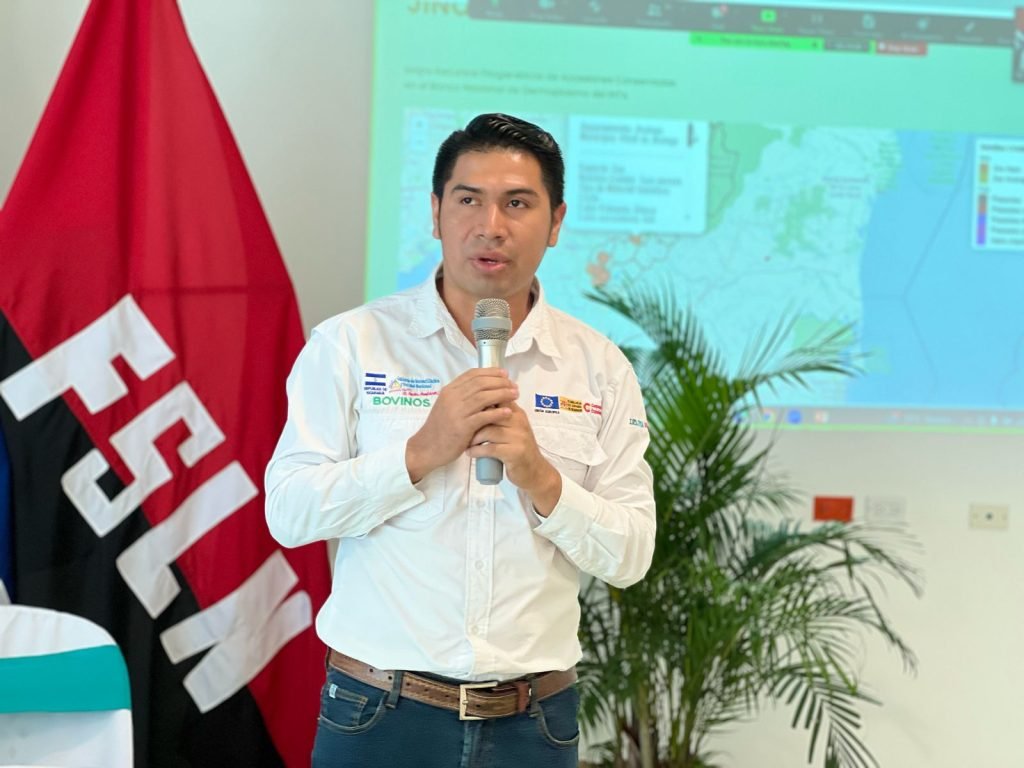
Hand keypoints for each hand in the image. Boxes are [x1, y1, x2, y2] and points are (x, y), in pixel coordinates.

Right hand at [405, 368, 517, 482]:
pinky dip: (498, 412)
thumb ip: (462, 396)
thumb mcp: (447, 406)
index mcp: (449, 391)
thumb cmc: (440, 428)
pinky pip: (484, 416)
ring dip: (502, 394)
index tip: (504, 374)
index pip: (472, 374)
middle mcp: (452, 398)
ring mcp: (457, 412)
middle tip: (513, 385)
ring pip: (484, 397)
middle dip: (500, 382)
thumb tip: (484, 388)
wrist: (427, 448)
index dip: (491, 372)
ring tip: (515, 395)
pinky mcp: (462, 427)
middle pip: (481, 383)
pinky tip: (508, 412)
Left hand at [466, 402, 561, 515]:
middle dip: (473, 420)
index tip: (467, 410)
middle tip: (462, 427)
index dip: (480, 401)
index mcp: (517, 413)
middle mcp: (519, 422)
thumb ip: (500, 416)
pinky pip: (491, 448)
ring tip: (467, 443)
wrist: (534, 471)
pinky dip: (477, 451)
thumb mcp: (512, 428)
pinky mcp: (515, 452)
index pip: (498, 398)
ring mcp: (518, 437)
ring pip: (489, 431)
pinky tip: (470, 453)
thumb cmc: (517, 448)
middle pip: (491, 413)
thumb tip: (477, 403)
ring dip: (473, 438)